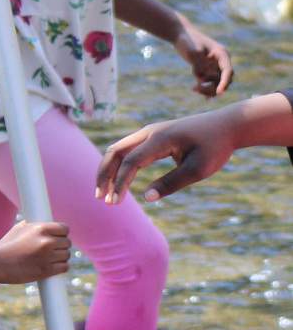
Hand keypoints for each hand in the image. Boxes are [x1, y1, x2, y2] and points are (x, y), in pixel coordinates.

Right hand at [0, 218, 69, 282]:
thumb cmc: (6, 245)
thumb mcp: (19, 229)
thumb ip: (33, 226)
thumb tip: (41, 223)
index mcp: (41, 228)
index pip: (65, 229)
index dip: (62, 233)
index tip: (59, 237)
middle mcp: (47, 242)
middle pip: (67, 243)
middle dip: (61, 246)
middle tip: (54, 250)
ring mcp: (47, 257)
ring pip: (66, 256)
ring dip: (61, 257)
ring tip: (53, 259)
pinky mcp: (46, 270)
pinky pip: (64, 267)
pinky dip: (61, 267)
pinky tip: (55, 267)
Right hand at [97, 112, 238, 202]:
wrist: (228, 125)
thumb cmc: (216, 147)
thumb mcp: (198, 170)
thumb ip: (171, 183)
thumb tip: (147, 198)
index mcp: (161, 138)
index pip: (131, 161)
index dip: (120, 183)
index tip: (115, 203)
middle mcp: (150, 132)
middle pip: (115, 152)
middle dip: (104, 175)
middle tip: (100, 198)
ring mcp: (150, 132)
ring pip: (118, 149)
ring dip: (108, 170)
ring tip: (104, 193)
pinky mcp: (153, 136)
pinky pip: (128, 149)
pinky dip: (118, 165)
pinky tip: (117, 181)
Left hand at [174, 20, 232, 98]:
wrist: (180, 34)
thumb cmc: (187, 40)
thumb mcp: (193, 52)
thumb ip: (200, 65)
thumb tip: (204, 79)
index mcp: (222, 54)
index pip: (228, 71)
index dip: (225, 83)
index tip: (219, 92)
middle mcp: (221, 61)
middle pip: (224, 80)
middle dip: (213, 87)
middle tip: (197, 88)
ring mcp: (215, 66)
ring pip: (216, 84)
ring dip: (207, 89)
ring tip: (194, 89)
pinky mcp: (207, 69)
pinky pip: (209, 83)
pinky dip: (203, 87)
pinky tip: (194, 89)